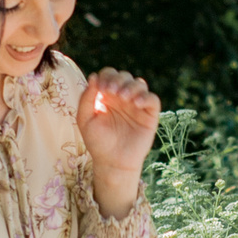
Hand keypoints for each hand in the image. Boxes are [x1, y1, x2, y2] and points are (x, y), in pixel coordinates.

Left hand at [78, 68, 160, 205]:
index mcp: (107, 96)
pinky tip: (136, 103)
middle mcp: (122, 97)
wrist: (112, 162)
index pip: (109, 75)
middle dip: (118, 80)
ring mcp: (137, 105)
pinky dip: (146, 97)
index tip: (102, 88)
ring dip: (131, 86)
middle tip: (112, 91)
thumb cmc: (97, 142)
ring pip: (140, 83)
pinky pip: (153, 99)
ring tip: (124, 98)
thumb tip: (93, 77)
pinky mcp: (149, 115)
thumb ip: (86, 98)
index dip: (106, 76)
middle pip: (124, 76)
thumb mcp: (85, 119)